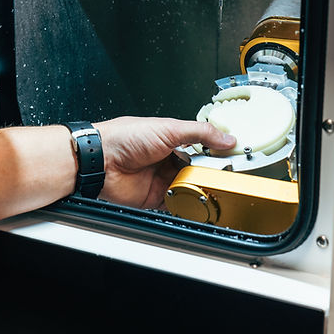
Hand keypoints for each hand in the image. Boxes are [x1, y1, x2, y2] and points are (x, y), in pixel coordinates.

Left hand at [93, 116, 235, 209]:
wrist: (100, 160)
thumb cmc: (124, 137)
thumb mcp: (169, 128)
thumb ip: (200, 132)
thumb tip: (226, 137)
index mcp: (172, 139)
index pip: (203, 147)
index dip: (218, 153)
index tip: (233, 157)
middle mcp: (168, 159)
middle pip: (199, 170)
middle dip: (210, 174)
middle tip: (223, 176)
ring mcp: (162, 180)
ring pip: (190, 188)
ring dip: (199, 189)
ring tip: (209, 188)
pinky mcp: (155, 198)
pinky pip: (177, 204)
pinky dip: (186, 205)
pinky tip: (194, 201)